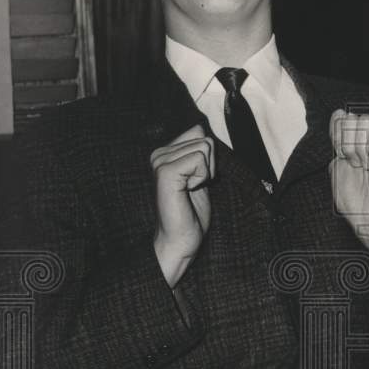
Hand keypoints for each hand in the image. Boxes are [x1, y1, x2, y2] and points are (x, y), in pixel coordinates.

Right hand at [151, 124, 213, 286]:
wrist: (180, 239)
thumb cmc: (191, 212)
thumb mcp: (199, 176)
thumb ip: (199, 153)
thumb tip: (201, 128)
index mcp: (165, 153)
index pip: (199, 132)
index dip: (208, 157)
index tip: (196, 179)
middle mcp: (159, 154)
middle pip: (204, 139)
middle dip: (209, 165)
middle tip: (194, 187)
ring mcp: (160, 162)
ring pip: (204, 147)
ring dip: (206, 172)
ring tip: (191, 189)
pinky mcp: (165, 172)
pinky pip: (199, 159)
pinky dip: (202, 177)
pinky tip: (188, 191)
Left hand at [328, 109, 368, 267]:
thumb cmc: (355, 201)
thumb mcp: (336, 168)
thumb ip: (336, 141)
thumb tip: (339, 114)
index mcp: (353, 145)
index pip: (341, 119)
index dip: (336, 130)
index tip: (339, 151)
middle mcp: (368, 142)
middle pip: (352, 118)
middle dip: (346, 141)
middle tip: (354, 163)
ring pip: (365, 121)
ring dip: (359, 145)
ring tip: (365, 164)